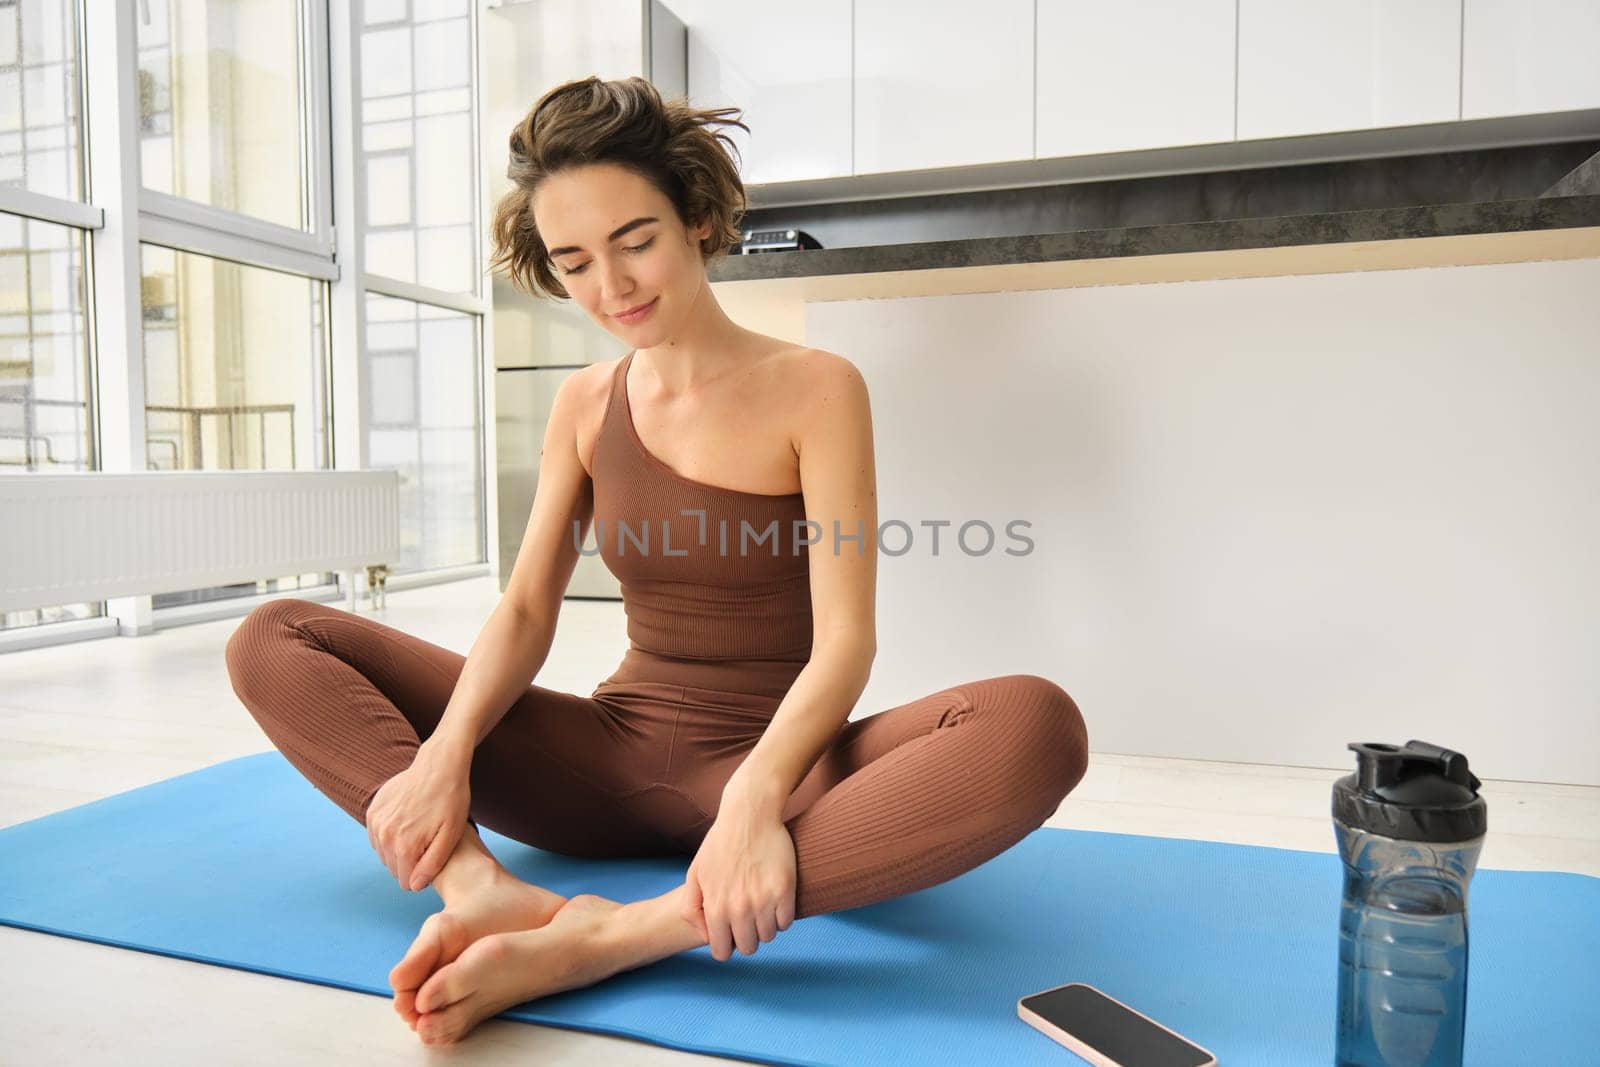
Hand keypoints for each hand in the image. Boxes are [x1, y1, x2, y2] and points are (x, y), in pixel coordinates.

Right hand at [365, 741, 471, 892]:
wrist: (439, 764)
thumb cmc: (451, 799)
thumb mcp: (452, 834)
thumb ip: (432, 864)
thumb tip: (414, 886)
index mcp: (405, 847)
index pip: (407, 883)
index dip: (423, 875)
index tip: (434, 858)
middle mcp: (385, 836)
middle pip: (395, 869)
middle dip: (411, 863)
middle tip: (429, 842)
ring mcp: (376, 822)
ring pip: (384, 854)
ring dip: (399, 849)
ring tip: (420, 831)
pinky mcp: (373, 811)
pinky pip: (377, 837)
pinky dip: (390, 835)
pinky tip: (408, 823)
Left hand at [681, 790, 795, 960]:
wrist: (749, 815)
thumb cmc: (719, 843)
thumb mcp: (694, 874)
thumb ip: (692, 909)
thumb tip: (707, 936)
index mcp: (716, 908)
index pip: (722, 953)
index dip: (726, 945)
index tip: (730, 932)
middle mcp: (740, 909)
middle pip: (748, 948)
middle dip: (747, 936)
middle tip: (747, 917)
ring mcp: (764, 901)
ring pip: (769, 936)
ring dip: (765, 925)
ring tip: (760, 904)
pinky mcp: (785, 890)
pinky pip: (786, 922)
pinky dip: (782, 915)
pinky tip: (774, 898)